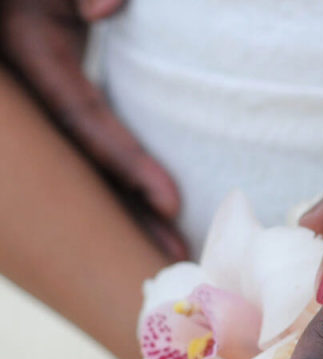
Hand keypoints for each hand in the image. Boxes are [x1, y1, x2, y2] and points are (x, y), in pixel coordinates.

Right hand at [0, 0, 185, 258]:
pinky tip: (153, 212)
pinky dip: (123, 182)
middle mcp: (37, 87)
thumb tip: (104, 9)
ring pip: (88, 166)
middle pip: (85, 165)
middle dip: (129, 216)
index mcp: (34, 53)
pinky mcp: (65, 94)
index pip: (85, 121)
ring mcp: (50, 97)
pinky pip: (95, 145)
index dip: (128, 165)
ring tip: (172, 251)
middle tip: (178, 259)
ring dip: (128, 211)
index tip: (173, 203)